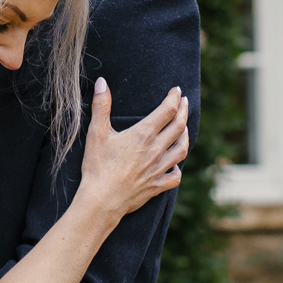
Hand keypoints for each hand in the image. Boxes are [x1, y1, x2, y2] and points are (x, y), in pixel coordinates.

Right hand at [79, 79, 188, 219]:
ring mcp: (159, 169)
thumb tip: (102, 82)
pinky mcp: (157, 185)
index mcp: (144, 134)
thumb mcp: (97, 133)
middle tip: (185, 102)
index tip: (177, 90)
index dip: (174, 98)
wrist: (102, 200)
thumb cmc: (98, 166)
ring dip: (185, 136)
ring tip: (184, 129)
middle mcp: (156, 150)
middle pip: (179, 127)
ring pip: (182, 149)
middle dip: (184, 111)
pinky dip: (177, 169)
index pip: (167, 110)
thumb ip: (101, 106)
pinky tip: (175, 165)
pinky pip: (175, 176)